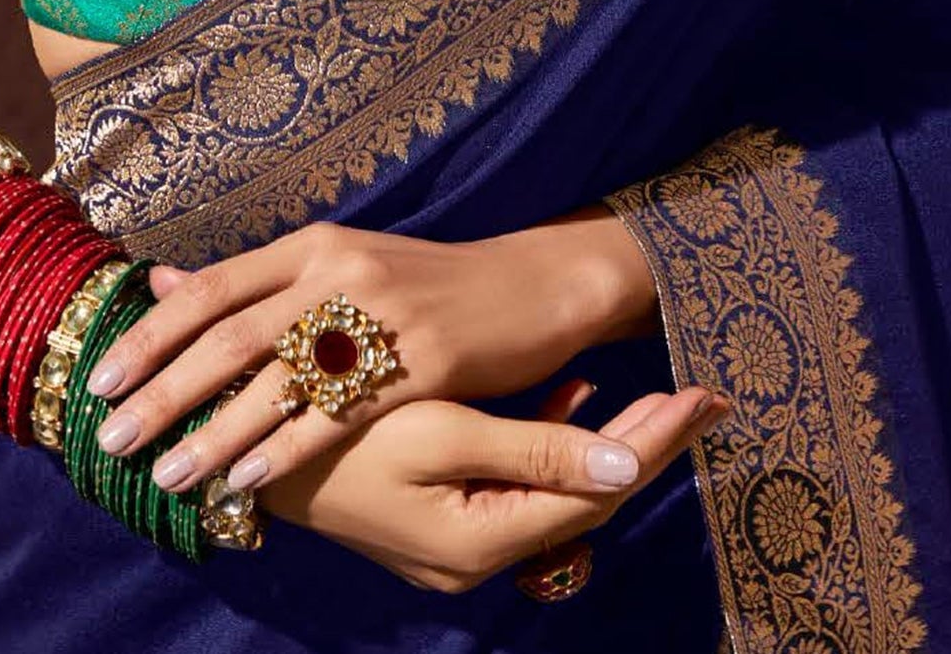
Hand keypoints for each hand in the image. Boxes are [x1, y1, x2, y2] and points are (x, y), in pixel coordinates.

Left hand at [82, 217, 625, 499]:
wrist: (532, 284)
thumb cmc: (428, 286)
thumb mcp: (343, 265)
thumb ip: (262, 282)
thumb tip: (168, 287)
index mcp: (313, 245)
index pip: (213, 290)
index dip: (152, 335)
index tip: (99, 379)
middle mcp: (338, 270)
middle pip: (230, 335)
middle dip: (162, 391)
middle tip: (109, 437)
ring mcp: (381, 313)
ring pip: (276, 379)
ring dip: (213, 432)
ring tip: (166, 474)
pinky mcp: (423, 358)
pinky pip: (340, 411)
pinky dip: (287, 447)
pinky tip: (249, 478)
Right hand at [257, 375, 730, 593]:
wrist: (247, 455)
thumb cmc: (343, 438)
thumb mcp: (442, 433)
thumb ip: (535, 446)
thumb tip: (626, 458)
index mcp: (485, 540)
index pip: (598, 488)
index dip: (655, 440)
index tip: (703, 395)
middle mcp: (478, 557)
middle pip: (586, 494)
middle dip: (646, 440)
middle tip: (702, 393)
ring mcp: (458, 543)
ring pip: (556, 488)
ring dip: (601, 441)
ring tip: (658, 394)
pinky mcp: (440, 520)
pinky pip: (518, 483)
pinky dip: (547, 441)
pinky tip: (570, 396)